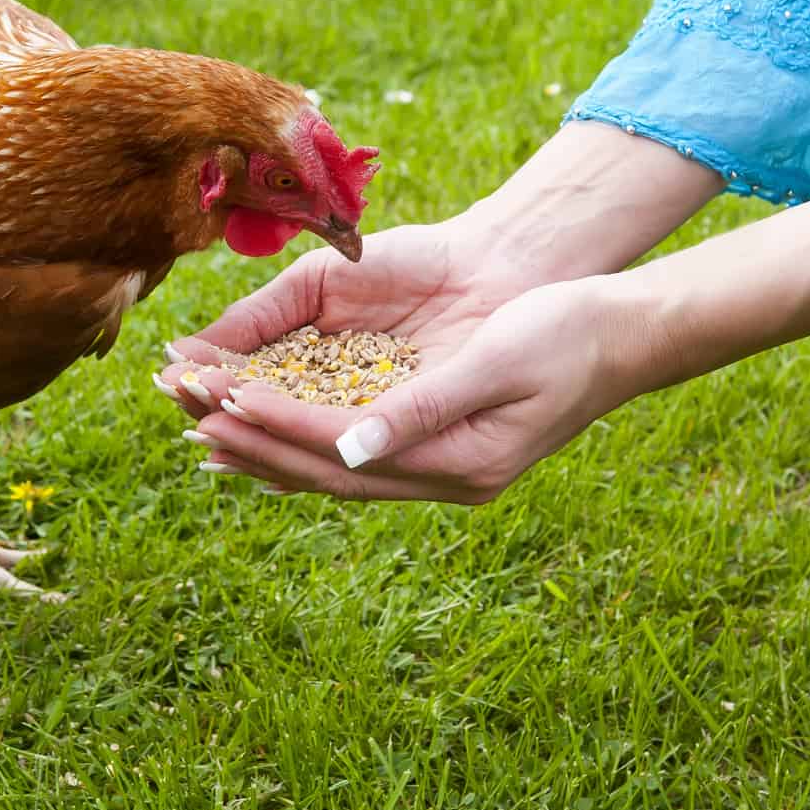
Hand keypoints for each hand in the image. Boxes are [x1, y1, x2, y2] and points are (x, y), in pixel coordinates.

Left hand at [161, 276, 639, 503]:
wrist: (624, 334)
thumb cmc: (568, 333)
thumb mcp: (498, 360)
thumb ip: (424, 407)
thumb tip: (352, 448)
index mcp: (460, 462)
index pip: (343, 451)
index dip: (277, 427)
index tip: (220, 401)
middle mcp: (444, 476)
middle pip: (327, 472)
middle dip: (254, 444)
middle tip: (185, 417)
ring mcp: (441, 465)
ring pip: (334, 469)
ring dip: (269, 449)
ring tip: (201, 432)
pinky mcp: (438, 443)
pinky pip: (353, 450)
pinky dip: (303, 439)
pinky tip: (267, 427)